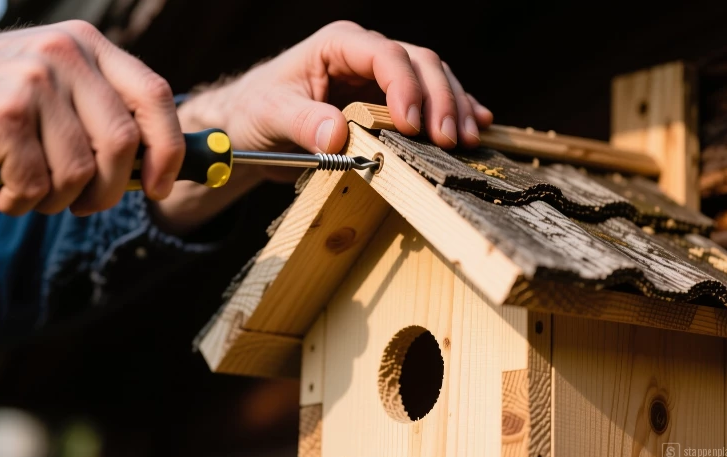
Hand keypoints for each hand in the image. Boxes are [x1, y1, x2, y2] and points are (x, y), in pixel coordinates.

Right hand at [0, 20, 184, 215]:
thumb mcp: (53, 89)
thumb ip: (101, 114)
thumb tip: (157, 171)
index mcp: (88, 45)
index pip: (155, 96)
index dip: (169, 148)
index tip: (160, 185)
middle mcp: (65, 54)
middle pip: (123, 143)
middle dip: (108, 190)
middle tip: (84, 204)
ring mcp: (33, 82)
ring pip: (79, 173)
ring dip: (54, 198)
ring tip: (23, 182)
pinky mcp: (2, 115)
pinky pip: (36, 185)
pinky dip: (18, 200)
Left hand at [178, 20, 492, 182]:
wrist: (250, 126)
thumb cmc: (254, 112)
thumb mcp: (268, 116)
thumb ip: (300, 122)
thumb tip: (337, 134)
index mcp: (338, 45)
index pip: (384, 55)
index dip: (405, 86)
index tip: (413, 124)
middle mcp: (365, 55)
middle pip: (419, 63)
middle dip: (440, 100)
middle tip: (449, 140)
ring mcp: (380, 78)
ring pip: (433, 79)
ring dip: (453, 107)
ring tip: (466, 141)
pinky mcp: (389, 101)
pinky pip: (430, 99)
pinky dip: (454, 110)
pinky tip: (476, 125)